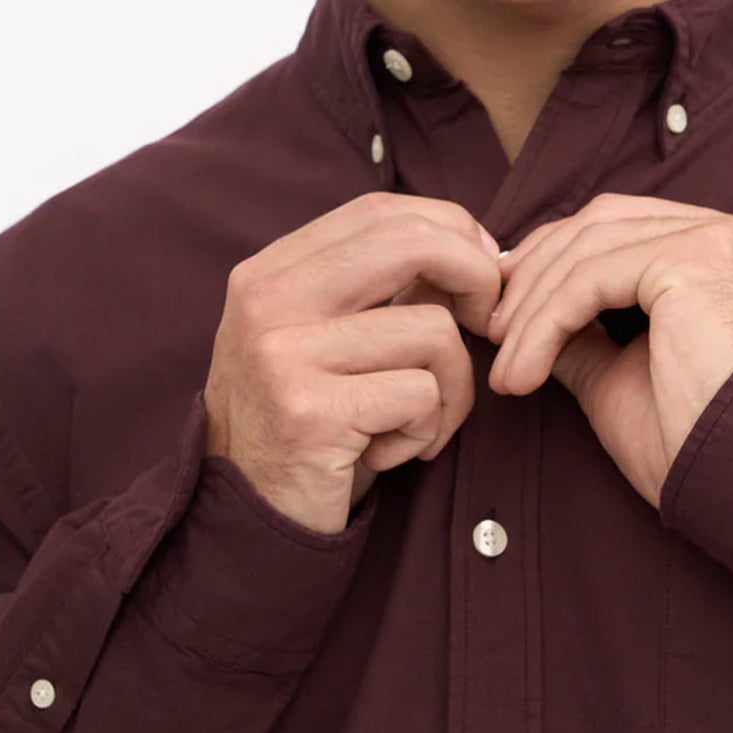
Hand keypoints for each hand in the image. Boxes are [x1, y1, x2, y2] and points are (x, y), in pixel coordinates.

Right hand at [202, 192, 502, 533]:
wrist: (245, 521)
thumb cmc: (308, 425)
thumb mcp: (324, 339)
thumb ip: (381, 290)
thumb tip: (480, 252)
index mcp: (268, 272)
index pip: (380, 211)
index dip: (451, 230)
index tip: (483, 270)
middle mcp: (266, 301)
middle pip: (412, 243)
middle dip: (477, 278)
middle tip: (487, 325)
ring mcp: (282, 354)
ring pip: (434, 331)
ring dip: (452, 389)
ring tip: (415, 424)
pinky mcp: (310, 412)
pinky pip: (423, 395)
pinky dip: (427, 432)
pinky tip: (387, 454)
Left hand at [484, 194, 732, 508]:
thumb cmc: (701, 446)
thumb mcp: (624, 377)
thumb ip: (583, 335)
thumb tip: (521, 317)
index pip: (626, 230)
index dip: (558, 263)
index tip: (508, 314)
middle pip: (605, 224)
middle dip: (536, 274)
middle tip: (492, 329)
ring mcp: (723, 239)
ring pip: (591, 248)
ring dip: (532, 306)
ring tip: (505, 364)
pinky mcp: (698, 258)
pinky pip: (592, 278)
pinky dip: (545, 323)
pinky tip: (524, 369)